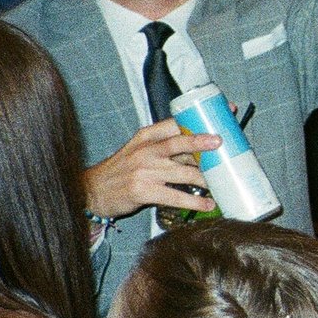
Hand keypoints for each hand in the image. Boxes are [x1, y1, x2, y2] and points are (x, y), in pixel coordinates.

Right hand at [83, 119, 221, 218]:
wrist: (94, 191)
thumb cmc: (124, 169)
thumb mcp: (140, 149)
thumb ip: (166, 146)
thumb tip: (204, 146)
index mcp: (147, 136)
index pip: (175, 123)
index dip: (199, 119)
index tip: (223, 113)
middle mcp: (146, 151)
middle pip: (177, 144)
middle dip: (201, 142)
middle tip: (222, 143)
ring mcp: (144, 172)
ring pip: (182, 173)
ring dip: (205, 179)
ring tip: (223, 182)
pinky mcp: (143, 192)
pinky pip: (175, 197)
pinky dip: (194, 202)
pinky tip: (208, 204)